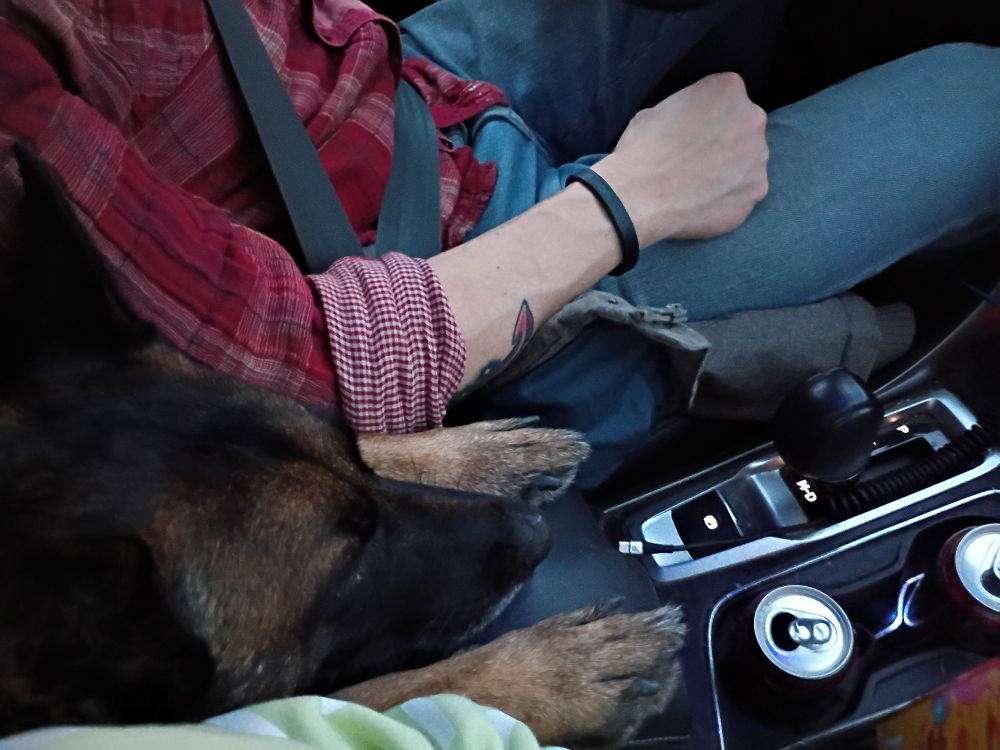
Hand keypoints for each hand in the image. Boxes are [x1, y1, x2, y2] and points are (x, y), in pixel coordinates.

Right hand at [594, 72, 769, 246]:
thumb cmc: (641, 152)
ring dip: (730, 169)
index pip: (727, 96)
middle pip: (745, 127)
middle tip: (697, 159)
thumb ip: (686, 110)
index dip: (708, 116)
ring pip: (748, 161)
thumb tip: (689, 122)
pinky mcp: (757, 191)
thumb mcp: (656, 110)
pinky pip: (746, 192)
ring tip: (699, 184)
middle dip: (726, 140)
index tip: (693, 131)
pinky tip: (704, 202)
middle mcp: (753, 118)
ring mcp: (759, 158)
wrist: (639, 200)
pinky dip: (729, 197)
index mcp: (728, 88)